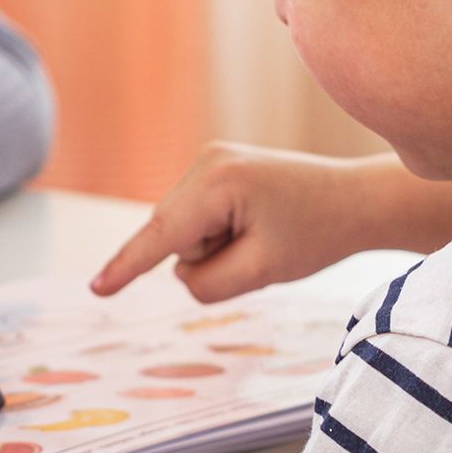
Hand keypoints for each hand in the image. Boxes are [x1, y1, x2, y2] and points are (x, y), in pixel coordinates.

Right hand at [93, 144, 390, 302]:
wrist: (355, 201)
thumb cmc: (317, 234)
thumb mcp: (262, 272)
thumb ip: (207, 283)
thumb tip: (180, 273)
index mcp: (218, 183)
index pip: (160, 235)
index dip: (126, 267)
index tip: (96, 290)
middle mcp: (205, 163)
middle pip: (172, 238)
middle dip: (209, 257)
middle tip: (263, 249)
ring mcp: (208, 162)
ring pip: (183, 233)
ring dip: (216, 247)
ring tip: (264, 234)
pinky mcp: (214, 169)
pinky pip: (195, 222)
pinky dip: (219, 235)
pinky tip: (256, 225)